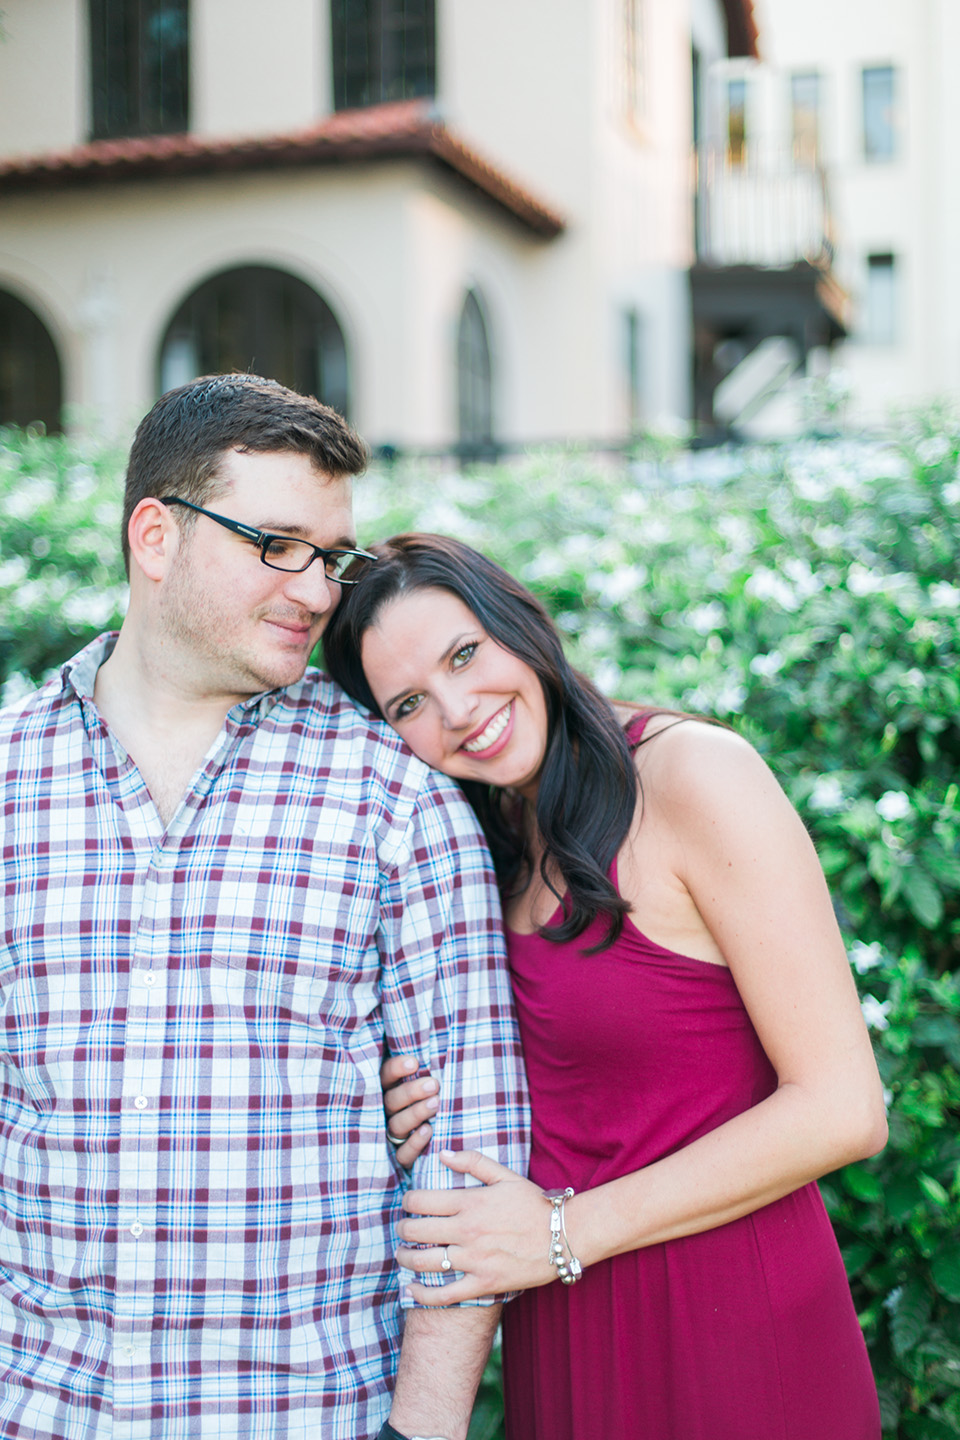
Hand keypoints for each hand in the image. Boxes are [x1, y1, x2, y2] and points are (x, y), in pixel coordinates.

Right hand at [381, 1054, 438, 1168]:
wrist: (443, 1148)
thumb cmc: (436, 1100)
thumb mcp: (430, 1083)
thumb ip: (430, 1068)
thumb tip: (447, 1044)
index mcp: (389, 1090)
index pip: (385, 1076)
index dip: (396, 1069)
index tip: (415, 1063)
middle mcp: (386, 1112)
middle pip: (391, 1101)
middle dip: (411, 1091)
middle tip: (434, 1084)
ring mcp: (391, 1135)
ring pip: (396, 1125)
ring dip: (415, 1113)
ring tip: (436, 1104)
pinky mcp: (399, 1157)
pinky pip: (402, 1154)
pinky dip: (415, 1143)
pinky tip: (428, 1131)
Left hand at [396, 1150, 557, 1302]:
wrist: (565, 1237)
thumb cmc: (534, 1204)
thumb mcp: (506, 1176)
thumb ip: (472, 1161)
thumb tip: (442, 1153)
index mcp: (471, 1202)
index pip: (421, 1201)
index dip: (407, 1202)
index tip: (408, 1204)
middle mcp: (468, 1231)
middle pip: (416, 1231)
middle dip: (402, 1229)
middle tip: (402, 1229)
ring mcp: (474, 1260)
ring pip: (424, 1262)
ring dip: (405, 1259)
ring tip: (403, 1255)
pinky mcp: (483, 1284)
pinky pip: (444, 1295)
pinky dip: (422, 1295)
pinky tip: (411, 1289)